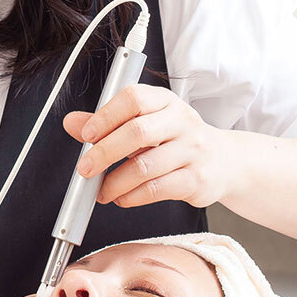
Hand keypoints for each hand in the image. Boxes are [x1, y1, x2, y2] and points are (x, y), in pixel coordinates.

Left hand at [62, 84, 235, 209]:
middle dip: (103, 153)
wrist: (225, 161)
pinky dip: (132, 196)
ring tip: (102, 191)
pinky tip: (122, 197)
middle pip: (137, 133)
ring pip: (144, 167)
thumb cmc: (177, 139)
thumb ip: (109, 122)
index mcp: (165, 101)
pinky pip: (156, 189)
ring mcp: (192, 150)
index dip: (105, 116)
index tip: (85, 134)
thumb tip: (72, 122)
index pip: (133, 99)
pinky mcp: (196, 179)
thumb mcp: (146, 122)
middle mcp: (181, 121)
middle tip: (85, 169)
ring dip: (115, 182)